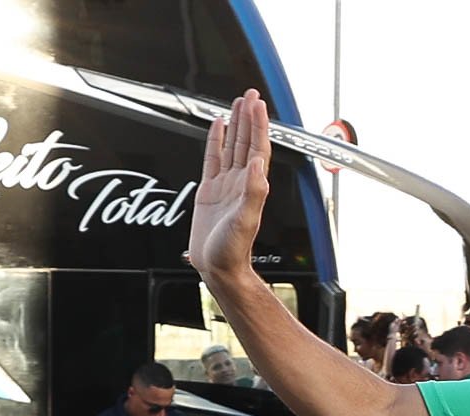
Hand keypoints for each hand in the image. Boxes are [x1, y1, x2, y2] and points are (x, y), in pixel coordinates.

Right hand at [189, 89, 272, 280]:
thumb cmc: (233, 250)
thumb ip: (255, 192)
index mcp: (251, 186)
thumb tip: (260, 165)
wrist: (218, 266)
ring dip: (236, 124)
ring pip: (232, 146)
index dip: (258, 125)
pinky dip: (216, 141)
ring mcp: (226, 184)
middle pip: (247, 141)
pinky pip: (214, 159)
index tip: (257, 104)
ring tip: (237, 104)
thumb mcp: (246, 220)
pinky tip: (217, 128)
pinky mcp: (210, 190)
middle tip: (250, 94)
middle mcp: (241, 181)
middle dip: (249, 117)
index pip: (258, 147)